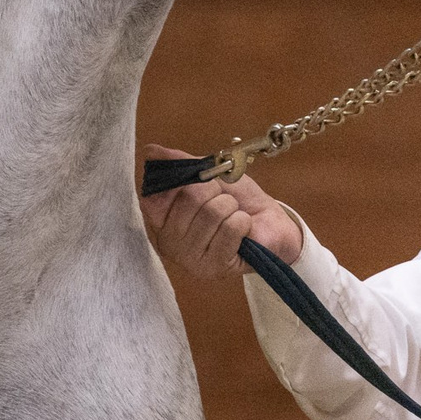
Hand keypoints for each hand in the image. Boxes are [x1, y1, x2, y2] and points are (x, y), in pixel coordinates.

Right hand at [138, 145, 303, 277]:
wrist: (268, 223)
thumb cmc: (238, 201)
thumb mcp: (209, 174)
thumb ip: (180, 163)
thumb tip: (152, 151)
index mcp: (162, 220)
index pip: (154, 196)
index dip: (180, 182)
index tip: (198, 180)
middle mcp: (169, 242)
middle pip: (189, 199)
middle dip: (215, 192)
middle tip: (224, 200)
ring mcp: (189, 259)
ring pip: (212, 213)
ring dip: (231, 208)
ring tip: (233, 215)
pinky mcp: (213, 267)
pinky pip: (230, 229)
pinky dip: (242, 222)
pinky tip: (242, 230)